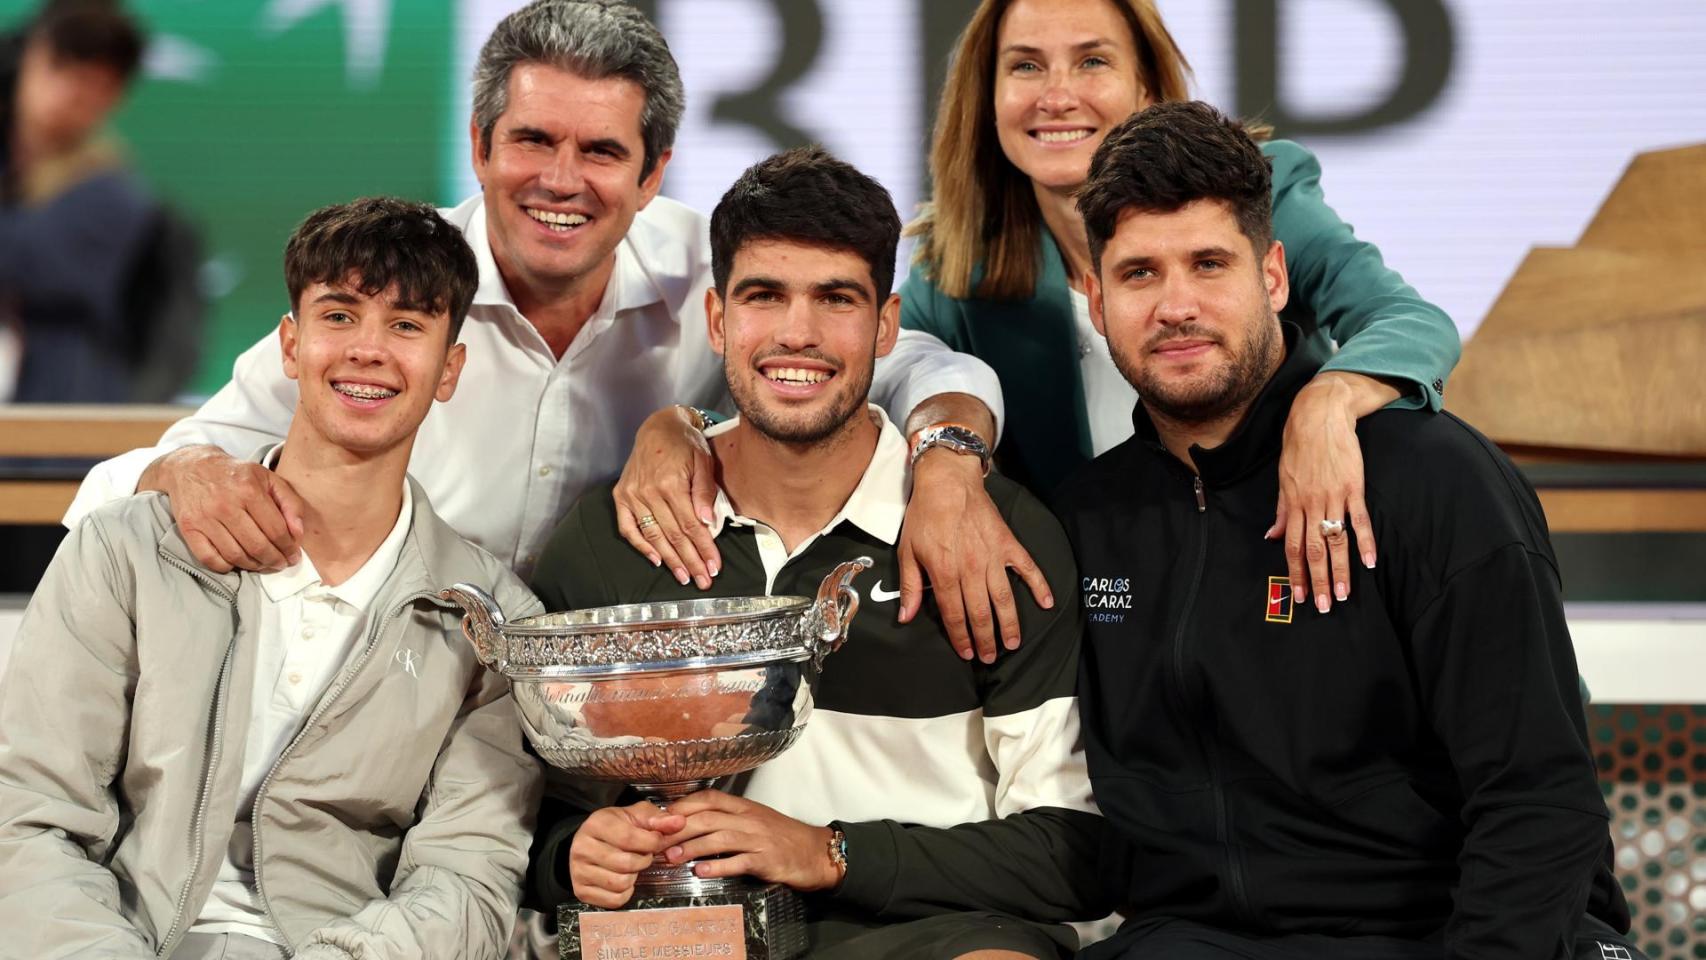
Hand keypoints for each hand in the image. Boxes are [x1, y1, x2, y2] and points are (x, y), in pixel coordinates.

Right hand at [139, 445, 305, 572]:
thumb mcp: (268, 478)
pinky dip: (226, 567)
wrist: (191, 466)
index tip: (294, 556)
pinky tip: (236, 562)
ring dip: (254, 566)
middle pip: (257, 546)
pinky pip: (209, 559)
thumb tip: (298, 533)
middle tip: (281, 564)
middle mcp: (225, 505)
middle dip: (274, 561)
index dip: (289, 548)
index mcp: (249, 490)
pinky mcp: (188, 528)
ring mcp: (204, 518)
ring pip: (235, 556)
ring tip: (263, 564)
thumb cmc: (235, 474)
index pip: (276, 530)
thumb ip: (290, 503)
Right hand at [569, 801, 686, 908]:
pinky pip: (614, 900)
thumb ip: (658, 819)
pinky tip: (623, 878)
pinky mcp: (581, 891)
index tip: (656, 841)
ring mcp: (579, 871)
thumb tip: (679, 822)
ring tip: (631, 866)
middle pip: (626, 863)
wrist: (588, 843)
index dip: (651, 843)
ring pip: (620, 883)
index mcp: (597, 824)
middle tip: (642, 854)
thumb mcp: (636, 816)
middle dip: (643, 860)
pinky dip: (625, 892)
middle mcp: (582, 848)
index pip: (629, 838)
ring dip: (633, 877)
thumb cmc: (614, 828)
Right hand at [612, 406, 719, 587]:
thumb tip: (707, 522)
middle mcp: (648, 492)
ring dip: (669, 559)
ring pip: (652, 536)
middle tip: (703, 580)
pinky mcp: (621, 496)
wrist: (658, 427)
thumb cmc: (685, 444)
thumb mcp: (703, 461)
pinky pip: (628, 528)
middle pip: (673, 535)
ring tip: (684, 576)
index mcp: (670, 483)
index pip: (690, 526)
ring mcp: (632, 495)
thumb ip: (705, 492)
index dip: (703, 549)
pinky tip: (656, 560)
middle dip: (690, 560)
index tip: (714, 567)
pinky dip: (640, 546)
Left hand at [659, 789, 838, 891]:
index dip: (682, 806)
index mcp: (744, 807)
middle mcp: (749, 819)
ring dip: (692, 847)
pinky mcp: (767, 860)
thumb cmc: (782, 837)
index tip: (660, 818)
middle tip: (655, 841)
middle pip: (708, 818)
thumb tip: (691, 824)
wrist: (815, 852)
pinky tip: (701, 872)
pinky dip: (718, 866)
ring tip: (671, 857)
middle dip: (678, 829)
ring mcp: (758, 839)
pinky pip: (739, 862)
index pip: (708, 798)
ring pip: (719, 838)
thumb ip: (727, 819)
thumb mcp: (754, 820)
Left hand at [897, 449, 1052, 662]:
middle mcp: (972, 569)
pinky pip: (1028, 568)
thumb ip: (910, 586)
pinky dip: (1039, 586)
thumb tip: (906, 616)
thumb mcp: (907, 551)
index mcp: (946, 572)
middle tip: (990, 657)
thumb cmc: (925, 515)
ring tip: (1013, 643)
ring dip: (1010, 624)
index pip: (955, 614)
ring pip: (1004, 599)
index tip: (966, 653)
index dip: (960, 637)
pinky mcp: (1008, 544)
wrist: (948, 481)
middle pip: (981, 613)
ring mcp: (993, 557)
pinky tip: (1047, 604)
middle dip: (986, 639)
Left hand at [1268, 372, 1397, 612]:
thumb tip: (1271, 536)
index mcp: (1292, 503)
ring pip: (1336, 540)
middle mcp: (1311, 504)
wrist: (1320, 415)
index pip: (1292, 546)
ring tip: (1345, 594)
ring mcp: (1333, 496)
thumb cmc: (1299, 446)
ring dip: (1341, 570)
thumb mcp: (1283, 478)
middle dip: (1319, 580)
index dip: (1296, 573)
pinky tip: (1370, 562)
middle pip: (1313, 550)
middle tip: (1324, 606)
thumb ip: (1281, 510)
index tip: (1301, 595)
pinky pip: (1360, 519)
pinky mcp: (1354, 487)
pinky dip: (1365, 542)